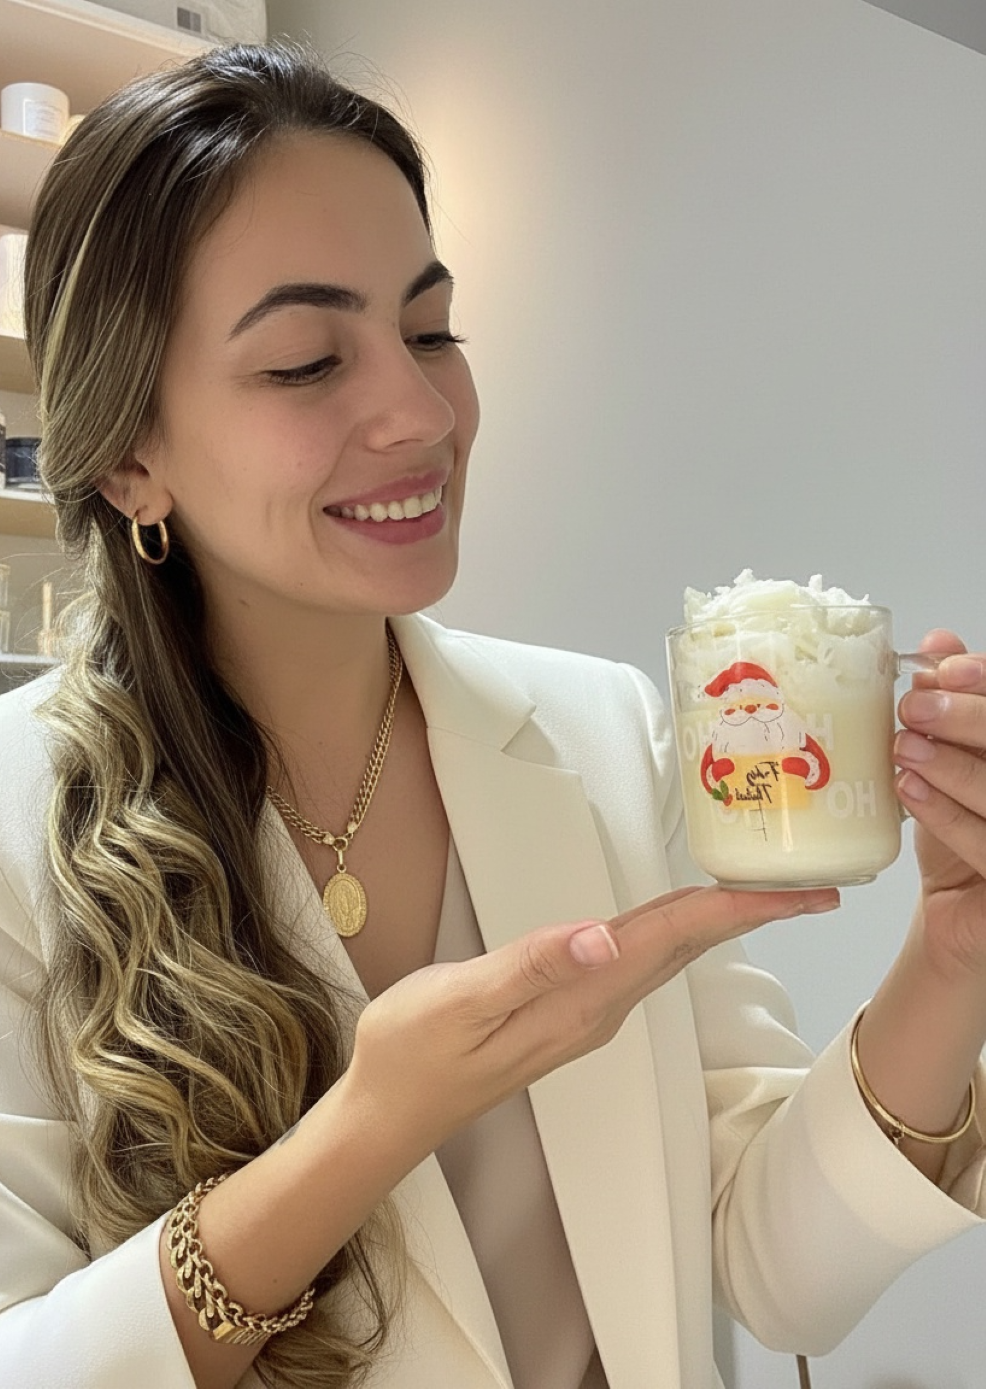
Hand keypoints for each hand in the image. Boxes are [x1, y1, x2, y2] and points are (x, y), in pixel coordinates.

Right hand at [348, 883, 838, 1161]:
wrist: (389, 1113)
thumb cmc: (412, 1052)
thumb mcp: (461, 1003)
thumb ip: (533, 967)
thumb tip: (603, 936)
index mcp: (580, 999)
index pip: (673, 939)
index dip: (738, 908)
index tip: (802, 892)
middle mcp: (597, 1009)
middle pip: (687, 948)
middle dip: (751, 914)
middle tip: (813, 885)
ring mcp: (585, 1015)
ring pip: (668, 956)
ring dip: (719, 923)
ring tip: (764, 893)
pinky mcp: (567, 1013)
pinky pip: (641, 963)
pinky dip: (675, 933)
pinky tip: (679, 920)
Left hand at [895, 630, 985, 981]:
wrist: (960, 912)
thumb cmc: (965, 831)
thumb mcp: (956, 759)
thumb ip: (956, 704)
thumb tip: (940, 642)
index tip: (946, 670)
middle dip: (969, 720)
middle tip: (914, 707)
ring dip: (952, 766)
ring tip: (903, 747)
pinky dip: (945, 815)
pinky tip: (909, 791)